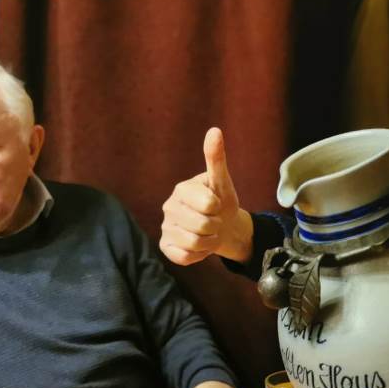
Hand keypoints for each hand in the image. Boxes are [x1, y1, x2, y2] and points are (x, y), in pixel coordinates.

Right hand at [159, 127, 254, 265]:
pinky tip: (200, 245)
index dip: (219, 207)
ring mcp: (166, 228)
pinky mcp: (166, 247)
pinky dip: (199, 255)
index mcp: (181, 189)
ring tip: (209, 233)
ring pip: (194, 243)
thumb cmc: (222, 202)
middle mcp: (168, 207)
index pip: (208, 204)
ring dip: (210, 241)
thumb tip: (215, 131)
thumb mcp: (222, 182)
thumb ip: (216, 158)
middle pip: (202, 225)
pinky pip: (185, 257)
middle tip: (215, 221)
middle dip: (216, 226)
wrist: (222, 227)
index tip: (217, 204)